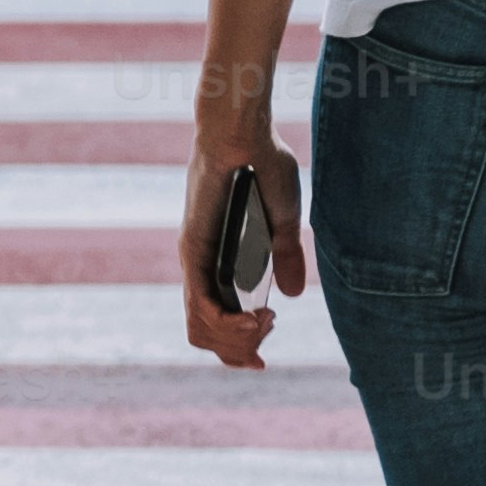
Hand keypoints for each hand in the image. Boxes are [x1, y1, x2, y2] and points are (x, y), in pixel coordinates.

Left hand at [177, 130, 305, 369]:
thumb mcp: (282, 220)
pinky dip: (229, 324)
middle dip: (243, 348)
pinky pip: (201, 306)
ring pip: (202, 330)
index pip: (218, 325)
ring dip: (238, 340)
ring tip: (265, 324)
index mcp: (222, 262)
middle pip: (210, 337)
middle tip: (270, 327)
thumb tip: (292, 297)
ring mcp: (195, 260)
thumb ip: (285, 257)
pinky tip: (257, 319)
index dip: (239, 349)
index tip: (265, 354)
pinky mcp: (193, 250)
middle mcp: (203, 266)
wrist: (245, 131)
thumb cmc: (262, 163)